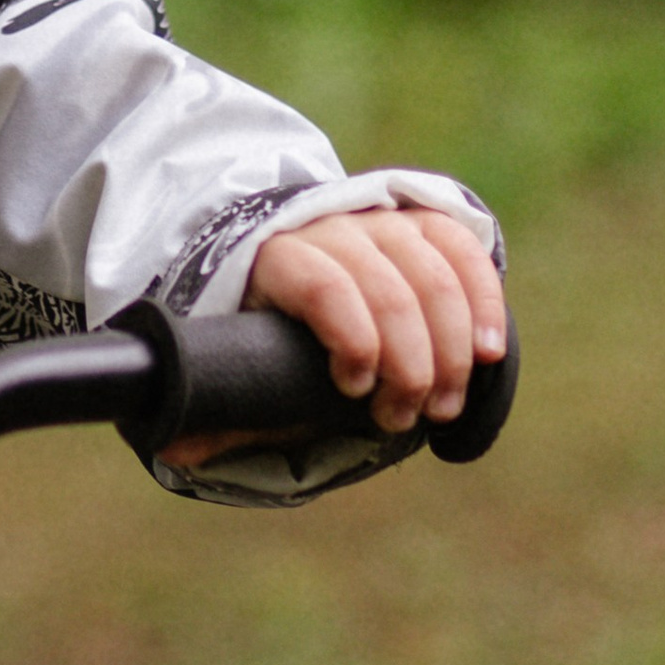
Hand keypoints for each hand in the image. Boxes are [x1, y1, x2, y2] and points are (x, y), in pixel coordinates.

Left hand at [160, 207, 505, 468]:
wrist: (288, 259)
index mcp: (275, 256)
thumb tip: (175, 445)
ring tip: (444, 406)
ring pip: (430, 271)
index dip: (351, 337)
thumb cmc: (267, 329)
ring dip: (450, 346)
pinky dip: (483, 300)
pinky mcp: (420, 222)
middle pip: (385, 286)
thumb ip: (221, 404)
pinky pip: (461, 249)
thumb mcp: (241, 363)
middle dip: (408, 362)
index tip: (356, 390)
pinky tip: (489, 353)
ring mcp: (379, 220)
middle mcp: (330, 227)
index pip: (321, 284)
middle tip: (407, 418)